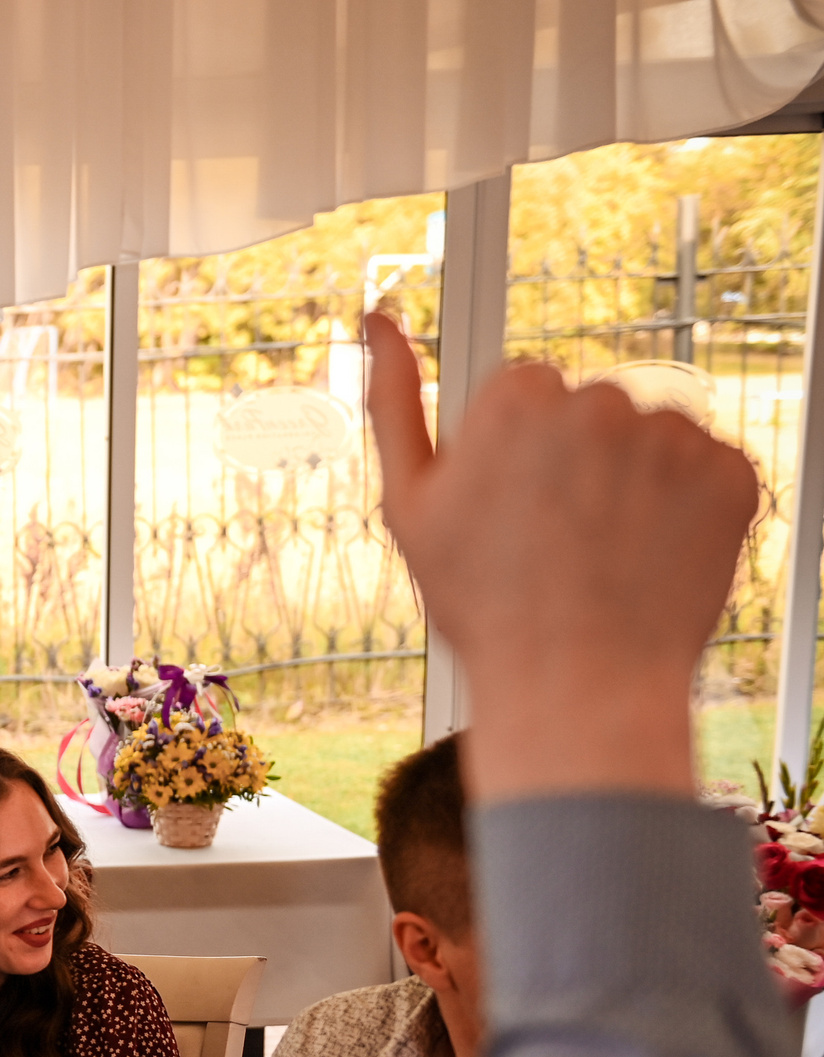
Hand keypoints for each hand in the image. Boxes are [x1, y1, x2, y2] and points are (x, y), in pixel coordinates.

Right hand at [362, 311, 756, 800]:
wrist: (576, 687)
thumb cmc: (482, 602)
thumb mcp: (410, 503)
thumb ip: (394, 398)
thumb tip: (376, 318)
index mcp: (519, 395)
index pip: (526, 394)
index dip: (512, 456)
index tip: (509, 512)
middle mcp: (602, 398)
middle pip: (591, 410)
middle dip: (577, 461)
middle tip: (554, 541)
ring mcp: (675, 436)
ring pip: (651, 438)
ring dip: (633, 482)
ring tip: (605, 554)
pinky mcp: (732, 474)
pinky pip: (705, 471)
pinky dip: (685, 509)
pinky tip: (650, 557)